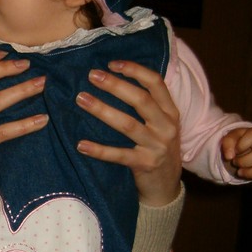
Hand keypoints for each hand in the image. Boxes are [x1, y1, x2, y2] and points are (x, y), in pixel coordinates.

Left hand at [75, 60, 181, 206]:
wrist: (166, 187)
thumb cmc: (157, 149)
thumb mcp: (160, 124)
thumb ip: (146, 105)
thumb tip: (113, 79)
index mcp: (170, 112)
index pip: (155, 83)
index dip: (134, 70)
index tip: (111, 63)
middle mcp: (166, 126)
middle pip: (140, 100)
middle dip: (115, 85)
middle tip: (91, 76)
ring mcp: (157, 146)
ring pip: (127, 124)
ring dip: (102, 110)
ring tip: (81, 99)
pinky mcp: (145, 165)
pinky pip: (119, 155)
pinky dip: (99, 150)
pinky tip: (81, 145)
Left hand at [221, 127, 251, 188]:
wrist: (244, 149)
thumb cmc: (238, 143)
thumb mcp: (230, 138)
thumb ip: (228, 143)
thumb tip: (229, 156)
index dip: (242, 144)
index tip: (235, 150)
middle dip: (244, 162)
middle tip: (235, 163)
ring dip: (251, 173)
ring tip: (240, 172)